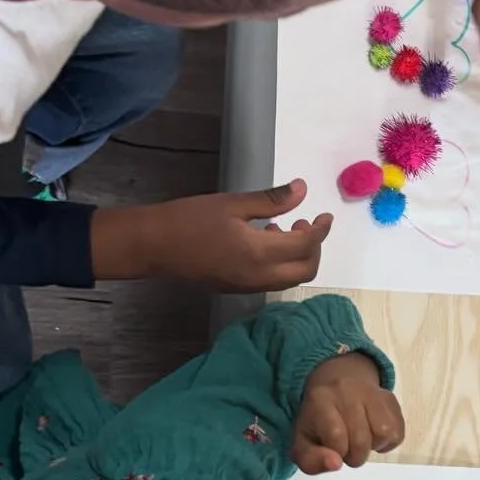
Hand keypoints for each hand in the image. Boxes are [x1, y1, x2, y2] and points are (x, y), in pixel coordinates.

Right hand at [89, 180, 331, 289]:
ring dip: (297, 257)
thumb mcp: (233, 203)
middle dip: (313, 248)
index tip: (325, 215)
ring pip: (290, 278)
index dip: (321, 230)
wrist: (154, 245)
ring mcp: (249, 286)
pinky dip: (281, 264)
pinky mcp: (238, 288)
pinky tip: (265, 240)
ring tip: (283, 228)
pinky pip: (272, 281)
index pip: (306, 245)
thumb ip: (272, 200)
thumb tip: (302, 190)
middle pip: (306, 270)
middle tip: (304, 224)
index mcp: (260, 253)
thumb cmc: (190, 218)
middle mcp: (259, 276)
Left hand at [294, 351, 404, 472]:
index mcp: (320, 400)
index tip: (331, 449)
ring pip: (384, 432)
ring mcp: (371, 391)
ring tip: (361, 439)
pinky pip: (398, 431)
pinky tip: (373, 435)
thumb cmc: (317, 423)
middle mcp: (347, 390)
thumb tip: (335, 464)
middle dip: (355, 455)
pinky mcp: (389, 397)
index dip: (336, 452)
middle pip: (361, 439)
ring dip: (373, 446)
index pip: (336, 436)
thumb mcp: (303, 444)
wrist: (335, 387)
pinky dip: (387, 441)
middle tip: (347, 448)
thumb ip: (312, 461)